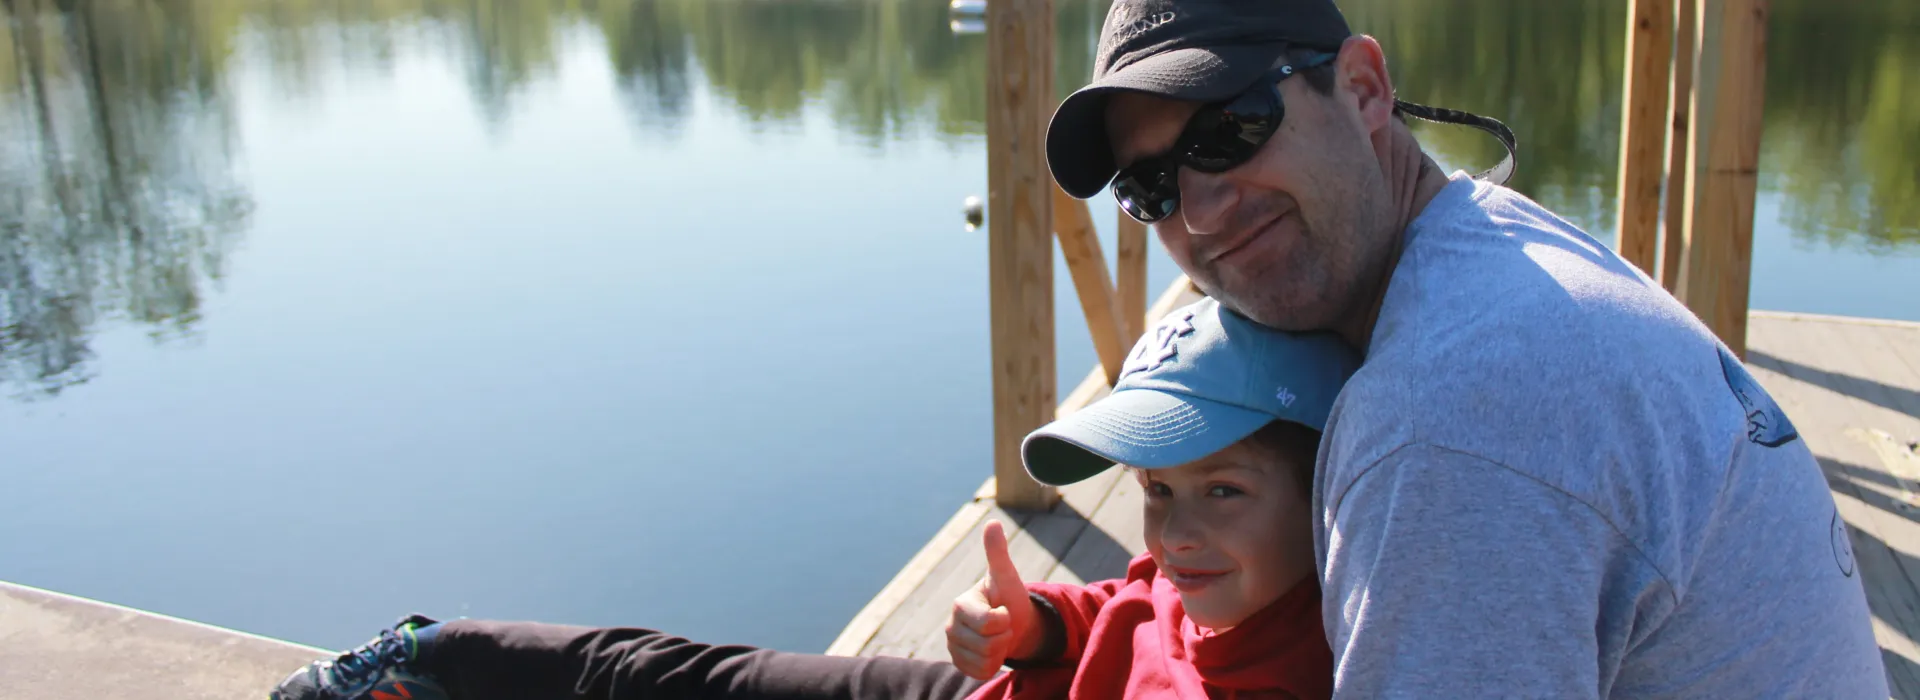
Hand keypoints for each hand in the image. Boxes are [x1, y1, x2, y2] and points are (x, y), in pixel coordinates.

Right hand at [945, 520, 1041, 678]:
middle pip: (988, 644)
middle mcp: (951, 626)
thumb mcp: (1007, 576)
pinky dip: (993, 665)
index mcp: (960, 604)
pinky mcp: (959, 664)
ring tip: (998, 637)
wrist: (1014, 623)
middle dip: (1004, 635)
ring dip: (1000, 650)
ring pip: (986, 660)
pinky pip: (981, 673)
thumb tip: (992, 522)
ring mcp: (953, 647)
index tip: (1004, 610)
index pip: (988, 622)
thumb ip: (997, 553)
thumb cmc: (1009, 598)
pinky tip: (992, 652)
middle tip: (1003, 625)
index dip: (1004, 619)